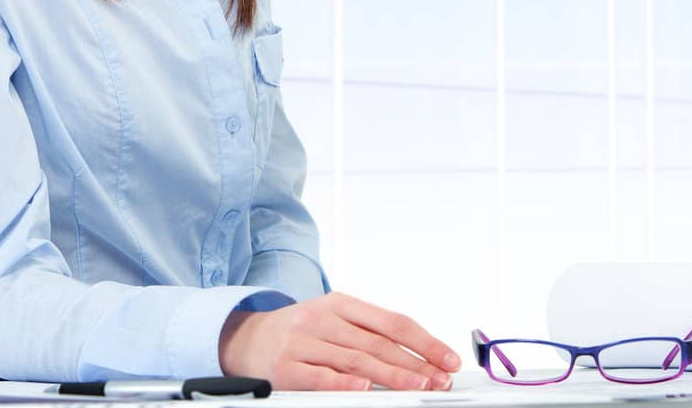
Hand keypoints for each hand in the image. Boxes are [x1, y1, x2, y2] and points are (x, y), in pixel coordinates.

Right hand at [218, 292, 461, 391]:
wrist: (243, 338)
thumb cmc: (297, 332)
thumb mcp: (331, 320)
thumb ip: (367, 333)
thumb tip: (417, 356)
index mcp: (340, 304)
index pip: (392, 321)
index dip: (424, 341)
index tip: (448, 358)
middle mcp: (323, 319)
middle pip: (378, 342)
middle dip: (416, 363)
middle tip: (440, 378)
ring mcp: (303, 342)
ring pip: (356, 358)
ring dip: (392, 375)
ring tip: (418, 386)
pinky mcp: (286, 366)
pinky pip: (320, 376)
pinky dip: (344, 382)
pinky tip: (364, 387)